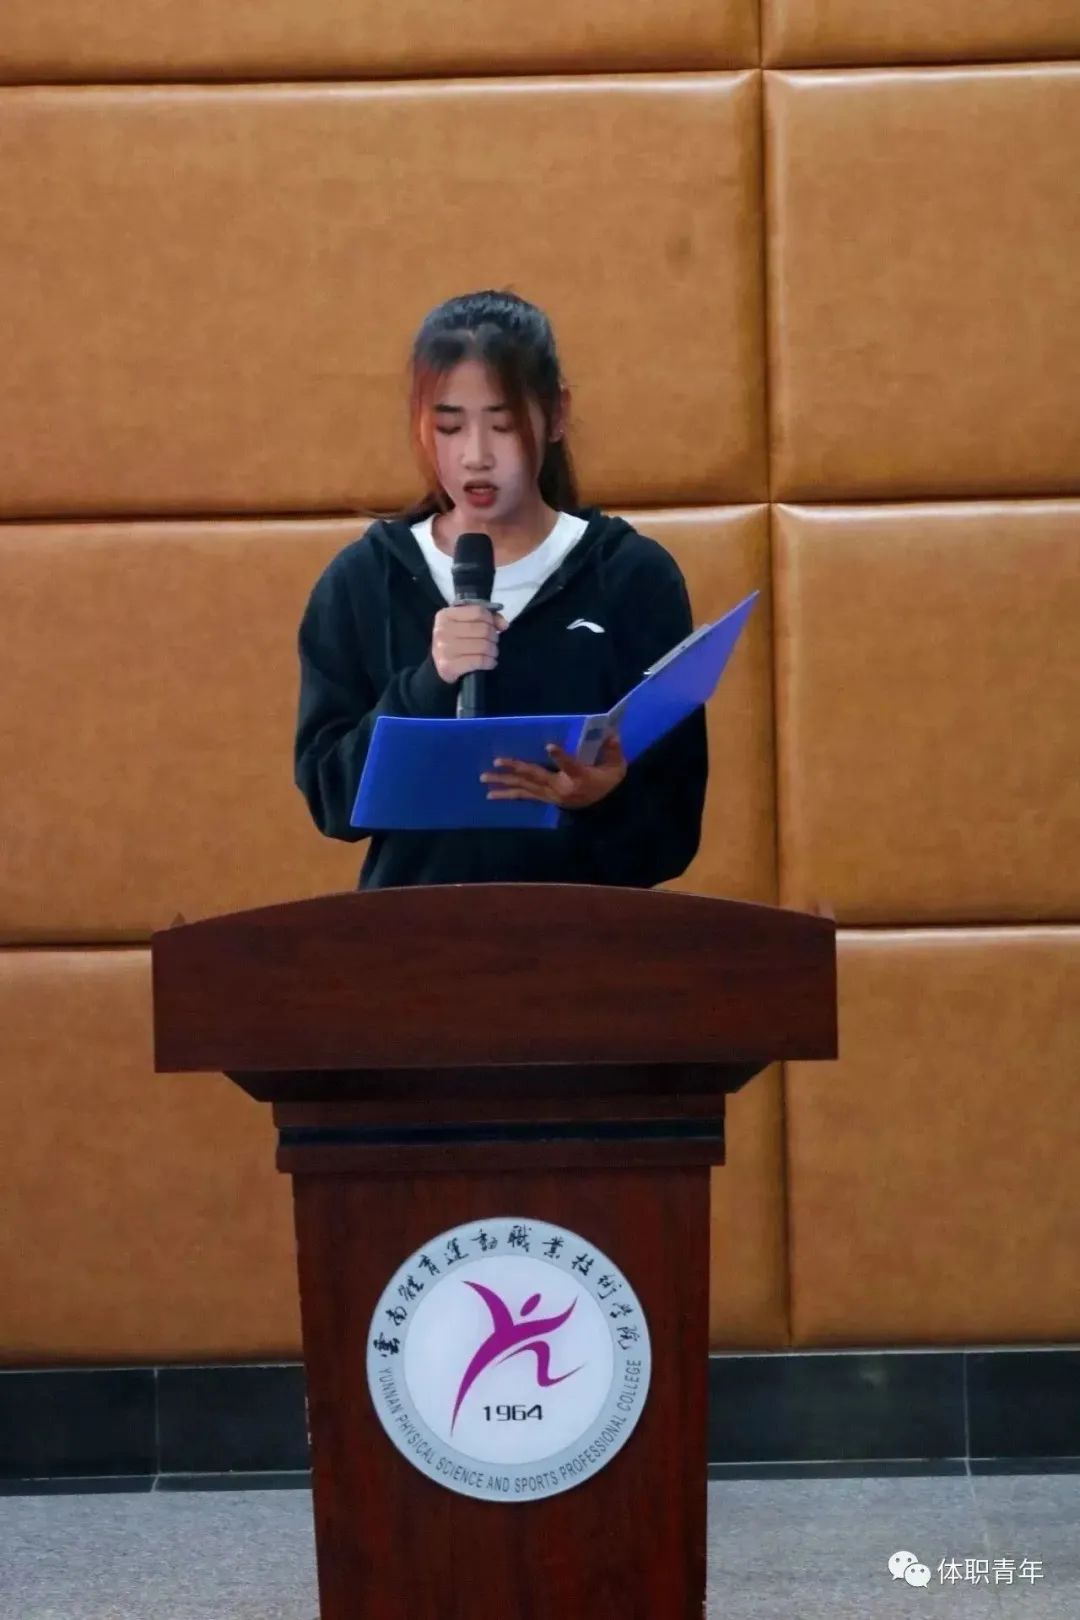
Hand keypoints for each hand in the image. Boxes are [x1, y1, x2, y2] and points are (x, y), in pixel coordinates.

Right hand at [432, 604, 507, 683]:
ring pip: (483, 645)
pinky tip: (490, 662)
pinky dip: (489, 662)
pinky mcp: (449, 666)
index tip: (492, 627)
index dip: (490, 619)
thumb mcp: (465, 624)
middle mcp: (442, 630)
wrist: (438, 667)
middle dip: (494, 637)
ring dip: (493, 651)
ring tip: (492, 653)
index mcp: (445, 615)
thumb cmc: (455, 642)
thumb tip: (504, 624)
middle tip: (493, 642)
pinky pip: (479, 661)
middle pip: (483, 629)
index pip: (478, 612)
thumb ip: (486, 619)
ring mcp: (444, 649)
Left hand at [481, 735, 627, 810]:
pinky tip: (492, 794)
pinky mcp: (545, 798)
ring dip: (504, 782)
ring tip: (484, 779)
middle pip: (536, 776)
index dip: (560, 757)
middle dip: (515, 768)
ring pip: (525, 787)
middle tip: (496, 761)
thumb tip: (611, 731)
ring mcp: (551, 795)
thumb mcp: (616, 765)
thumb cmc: (608, 779)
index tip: (549, 746)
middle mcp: (561, 788)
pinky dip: (508, 794)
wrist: (606, 804)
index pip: (570, 765)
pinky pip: (525, 796)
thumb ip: (613, 748)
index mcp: (580, 778)